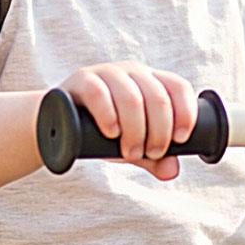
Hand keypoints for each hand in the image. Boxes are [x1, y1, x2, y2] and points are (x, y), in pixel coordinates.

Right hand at [56, 62, 197, 179]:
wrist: (59, 123)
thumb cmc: (102, 131)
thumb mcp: (132, 144)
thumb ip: (153, 159)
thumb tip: (172, 171)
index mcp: (151, 82)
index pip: (178, 87)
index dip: (186, 112)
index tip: (180, 140)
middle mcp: (133, 72)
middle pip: (158, 97)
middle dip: (159, 132)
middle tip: (151, 154)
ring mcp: (107, 72)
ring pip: (132, 98)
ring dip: (136, 131)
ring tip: (129, 153)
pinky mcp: (82, 80)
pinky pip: (99, 93)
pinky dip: (109, 116)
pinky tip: (111, 133)